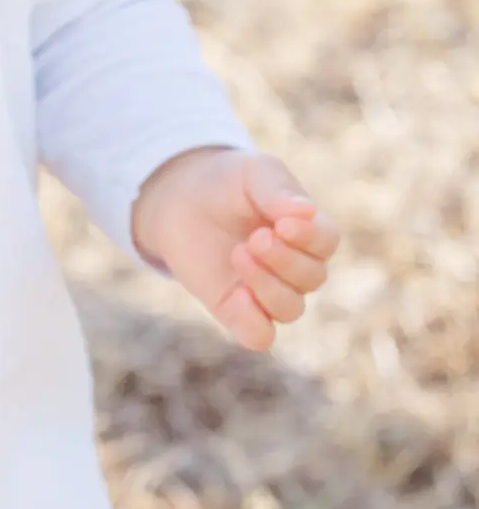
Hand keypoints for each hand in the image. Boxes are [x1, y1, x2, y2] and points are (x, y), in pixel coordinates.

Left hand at [130, 147, 339, 351]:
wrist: (181, 196)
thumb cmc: (227, 182)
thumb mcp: (253, 172)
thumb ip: (278, 190)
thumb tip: (308, 212)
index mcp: (306, 229)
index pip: (327, 241)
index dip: (310, 238)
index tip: (282, 224)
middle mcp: (294, 266)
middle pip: (312, 278)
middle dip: (284, 260)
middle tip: (254, 238)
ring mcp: (266, 290)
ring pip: (290, 309)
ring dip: (268, 286)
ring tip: (238, 254)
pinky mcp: (236, 310)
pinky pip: (260, 336)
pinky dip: (254, 324)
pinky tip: (237, 296)